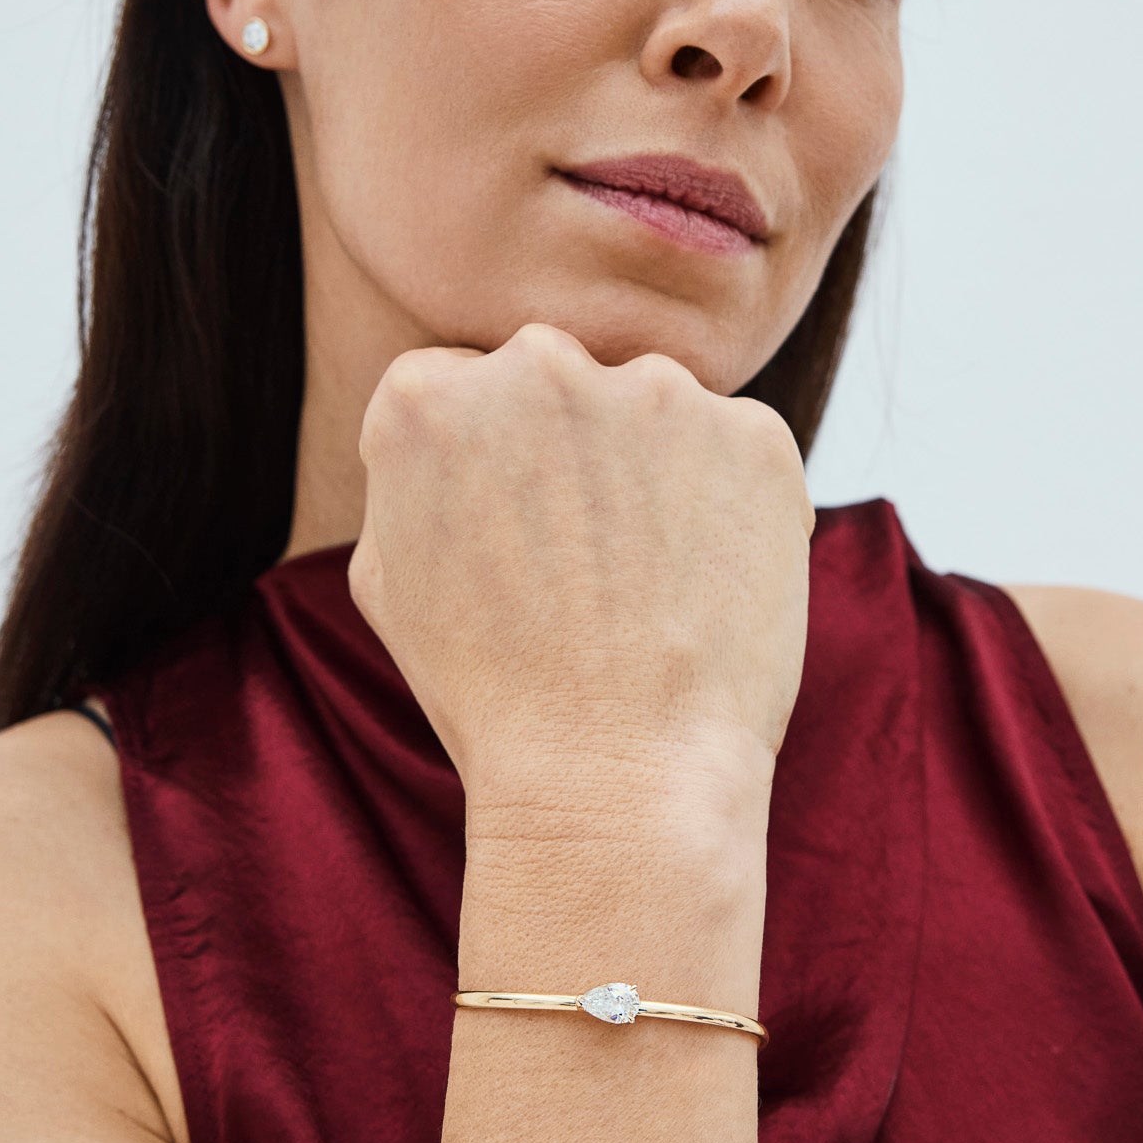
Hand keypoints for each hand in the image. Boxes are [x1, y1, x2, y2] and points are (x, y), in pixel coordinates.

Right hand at [348, 323, 814, 803]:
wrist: (615, 774)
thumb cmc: (490, 696)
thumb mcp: (389, 579)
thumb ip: (410, 472)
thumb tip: (450, 427)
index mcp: (426, 398)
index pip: (457, 386)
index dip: (488, 465)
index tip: (512, 532)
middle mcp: (538, 368)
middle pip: (556, 382)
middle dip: (568, 451)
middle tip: (583, 564)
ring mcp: (656, 392)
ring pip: (654, 413)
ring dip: (653, 473)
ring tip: (648, 589)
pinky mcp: (753, 434)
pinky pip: (736, 452)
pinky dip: (730, 506)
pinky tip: (705, 587)